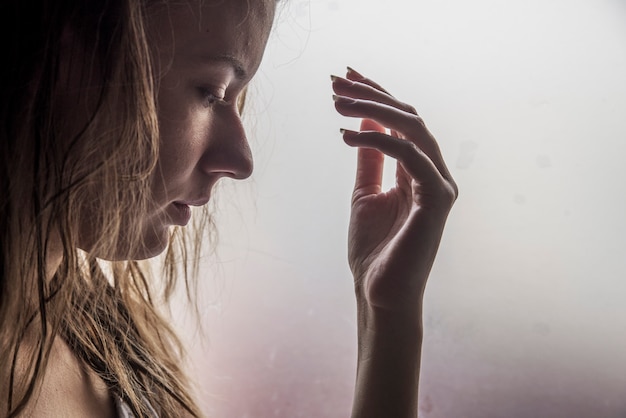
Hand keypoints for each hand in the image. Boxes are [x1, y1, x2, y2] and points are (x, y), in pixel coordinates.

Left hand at [332, 67, 457, 314]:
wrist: (379, 292)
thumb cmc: (374, 248)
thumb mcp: (365, 193)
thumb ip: (369, 158)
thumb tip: (359, 123)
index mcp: (419, 171)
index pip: (401, 121)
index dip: (376, 95)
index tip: (345, 77)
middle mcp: (434, 172)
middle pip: (409, 116)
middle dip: (372, 93)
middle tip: (336, 80)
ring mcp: (439, 184)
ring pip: (413, 128)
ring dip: (373, 108)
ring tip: (337, 100)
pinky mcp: (437, 199)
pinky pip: (409, 155)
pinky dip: (378, 139)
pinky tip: (346, 134)